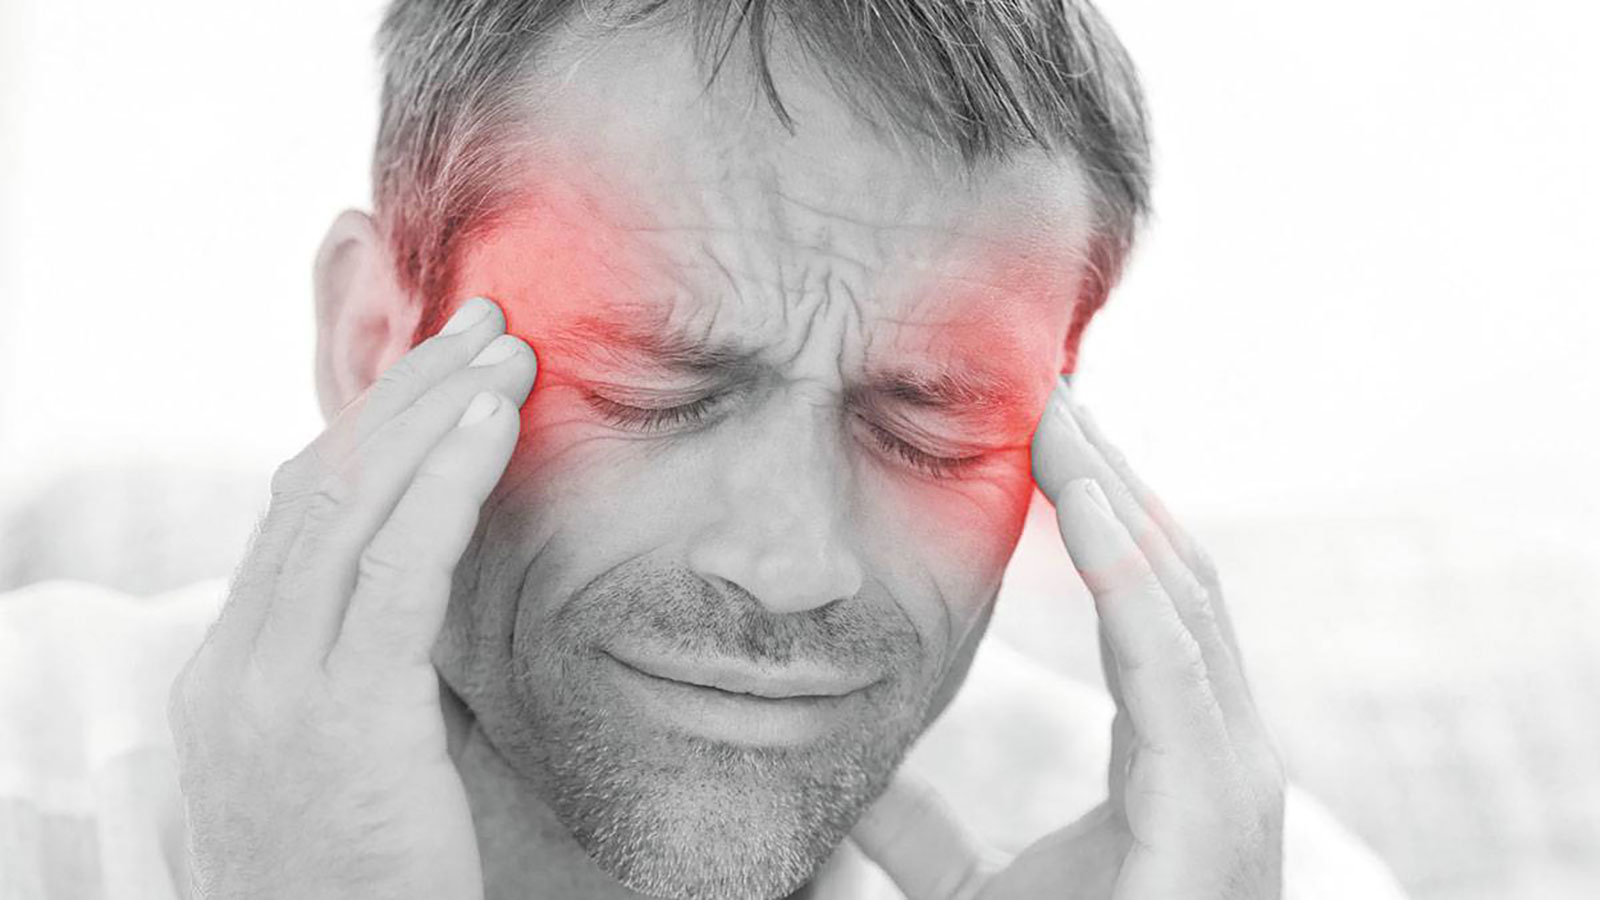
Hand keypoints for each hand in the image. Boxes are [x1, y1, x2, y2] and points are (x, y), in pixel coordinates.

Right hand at [167, 297, 535, 899]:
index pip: (298, 510)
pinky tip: (497, 420)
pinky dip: (449, 478)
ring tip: (504, 349)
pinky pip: (398, 568)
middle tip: (482, 323)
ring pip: (350, 505)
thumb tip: (436, 570)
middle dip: (407, 392)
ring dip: (436, 413)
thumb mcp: (356, 747)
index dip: (372, 425)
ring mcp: (274, 687)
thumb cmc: (372, 874)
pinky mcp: (340, 715)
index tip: (442, 370)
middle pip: (320, 484)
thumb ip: (372, 658)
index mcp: (232, 666)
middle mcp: (236, 663)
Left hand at [853, 379, 1284, 898]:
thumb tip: (855, 772)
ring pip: (1179, 595)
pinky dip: (1126, 567)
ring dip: (1117, 494)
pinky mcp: (1214, 808)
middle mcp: (1222, 758)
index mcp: (1176, 763)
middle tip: (1045, 384)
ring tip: (1054, 408)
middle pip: (1173, 577)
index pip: (1148, 604)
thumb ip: (920, 827)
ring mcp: (1232, 780)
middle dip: (1113, 479)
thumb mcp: (964, 884)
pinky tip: (1075, 494)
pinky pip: (1170, 656)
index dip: (1101, 516)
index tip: (1040, 435)